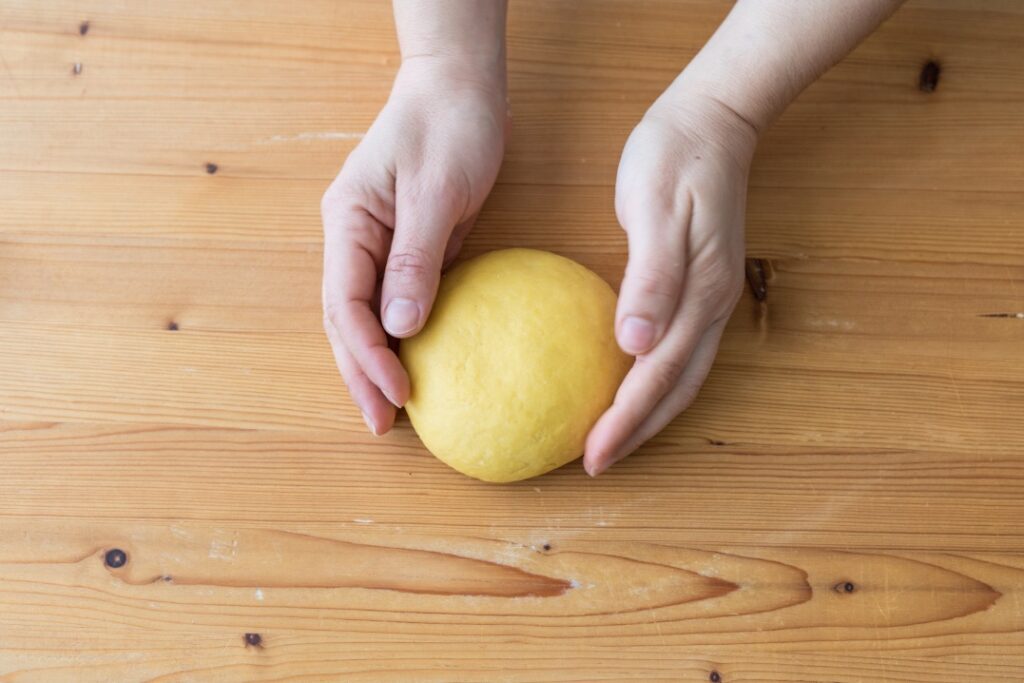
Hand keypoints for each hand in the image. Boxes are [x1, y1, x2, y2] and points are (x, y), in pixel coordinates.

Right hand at [321, 57, 507, 435]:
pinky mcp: (406, 247)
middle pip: (343, 319)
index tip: (399, 392)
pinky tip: (412, 364)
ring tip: (391, 409)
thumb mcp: (436, 190)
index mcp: (349, 222)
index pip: (345, 302)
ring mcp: (376, 244)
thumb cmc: (449, 126)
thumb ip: (416, 257)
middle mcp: (353, 237)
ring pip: (364, 315)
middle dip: (359, 372)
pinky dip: (399, 337)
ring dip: (374, 362)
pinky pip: (395, 301)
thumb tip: (399, 326)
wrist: (461, 87)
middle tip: (383, 423)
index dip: (367, 353)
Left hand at [583, 96, 757, 475]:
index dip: (626, 420)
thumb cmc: (674, 158)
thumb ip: (650, 279)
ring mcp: (712, 298)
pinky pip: (681, 351)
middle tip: (597, 463)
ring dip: (651, 414)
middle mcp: (712, 305)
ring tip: (613, 440)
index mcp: (700, 292)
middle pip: (677, 389)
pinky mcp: (701, 287)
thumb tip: (634, 344)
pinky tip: (631, 385)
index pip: (658, 375)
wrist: (712, 121)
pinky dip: (657, 382)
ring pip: (684, 376)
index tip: (592, 454)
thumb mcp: (656, 210)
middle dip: (638, 432)